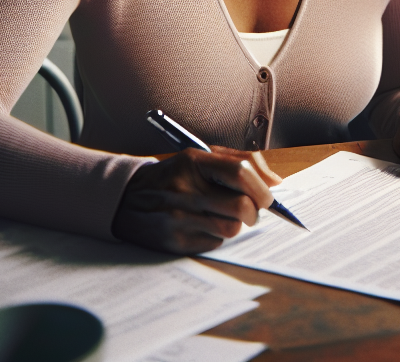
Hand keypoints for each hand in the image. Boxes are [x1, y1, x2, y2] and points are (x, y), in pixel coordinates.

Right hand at [111, 147, 282, 253]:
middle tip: (251, 210)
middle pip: (242, 206)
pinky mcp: (175, 241)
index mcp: (192, 163)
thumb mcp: (198, 157)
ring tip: (221, 215)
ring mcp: (179, 218)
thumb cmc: (172, 177)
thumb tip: (275, 182)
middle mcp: (185, 190)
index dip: (262, 187)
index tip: (268, 196)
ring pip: (231, 228)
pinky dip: (216, 235)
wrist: (125, 200)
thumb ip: (239, 161)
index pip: (240, 172)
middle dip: (255, 211)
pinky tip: (201, 225)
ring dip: (235, 224)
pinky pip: (214, 243)